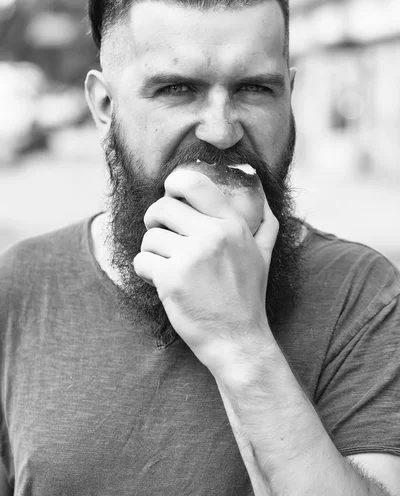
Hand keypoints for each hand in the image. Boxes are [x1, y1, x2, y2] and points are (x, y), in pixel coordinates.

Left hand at [133, 169, 278, 370]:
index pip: (195, 184)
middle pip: (163, 207)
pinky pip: (142, 261)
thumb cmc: (248, 297)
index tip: (169, 194)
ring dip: (152, 252)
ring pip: (150, 237)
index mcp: (232, 225)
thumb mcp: (263, 255)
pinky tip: (161, 281)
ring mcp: (192, 257)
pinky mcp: (172, 279)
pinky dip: (145, 271)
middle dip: (154, 219)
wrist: (238, 340)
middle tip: (161, 234)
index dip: (174, 184)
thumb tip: (262, 197)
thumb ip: (265, 223)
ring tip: (167, 266)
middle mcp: (213, 236)